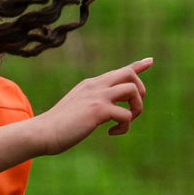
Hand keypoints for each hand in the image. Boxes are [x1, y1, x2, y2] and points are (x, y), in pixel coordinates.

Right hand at [33, 58, 151, 154]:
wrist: (43, 132)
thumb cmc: (58, 126)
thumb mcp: (77, 109)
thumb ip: (92, 105)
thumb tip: (106, 113)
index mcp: (91, 85)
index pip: (119, 70)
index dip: (137, 66)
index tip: (150, 61)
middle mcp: (96, 86)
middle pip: (130, 74)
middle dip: (141, 92)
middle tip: (133, 111)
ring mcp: (97, 96)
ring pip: (133, 91)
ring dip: (137, 109)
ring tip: (124, 123)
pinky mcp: (98, 111)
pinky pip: (126, 115)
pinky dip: (125, 127)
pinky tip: (112, 133)